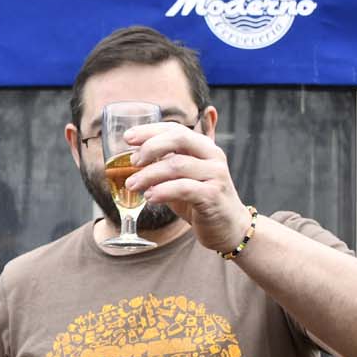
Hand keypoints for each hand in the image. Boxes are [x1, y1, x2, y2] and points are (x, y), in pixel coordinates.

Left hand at [123, 121, 251, 252]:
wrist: (228, 227)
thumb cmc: (200, 199)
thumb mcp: (182, 177)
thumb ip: (166, 162)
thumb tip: (135, 151)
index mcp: (204, 147)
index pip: (175, 129)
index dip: (150, 131)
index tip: (127, 138)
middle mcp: (213, 156)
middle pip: (179, 139)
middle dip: (150, 147)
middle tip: (133, 162)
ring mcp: (215, 175)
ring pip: (177, 165)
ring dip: (149, 174)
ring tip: (132, 185)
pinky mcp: (213, 196)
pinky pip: (184, 188)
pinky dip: (163, 191)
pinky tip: (149, 197)